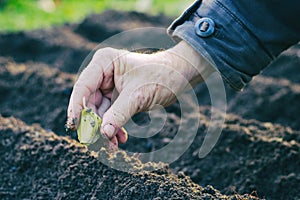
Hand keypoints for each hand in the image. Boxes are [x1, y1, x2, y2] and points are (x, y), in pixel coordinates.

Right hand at [66, 41, 214, 146]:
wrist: (179, 76)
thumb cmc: (161, 76)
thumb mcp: (138, 95)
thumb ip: (119, 114)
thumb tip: (102, 135)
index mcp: (104, 62)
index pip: (83, 87)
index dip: (76, 108)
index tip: (74, 127)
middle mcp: (102, 73)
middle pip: (88, 102)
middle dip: (94, 124)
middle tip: (98, 144)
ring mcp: (108, 86)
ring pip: (98, 112)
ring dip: (104, 130)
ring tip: (112, 147)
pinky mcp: (116, 97)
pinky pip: (109, 115)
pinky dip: (113, 128)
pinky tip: (121, 139)